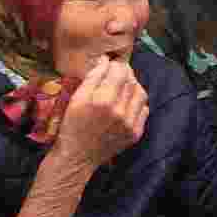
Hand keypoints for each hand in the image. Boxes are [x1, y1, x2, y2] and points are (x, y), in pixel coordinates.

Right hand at [52, 55, 148, 169]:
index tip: (110, 63)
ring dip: (134, 86)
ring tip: (123, 86)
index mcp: (103, 101)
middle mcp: (120, 112)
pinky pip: (144, 110)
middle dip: (125, 73)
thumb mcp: (76, 99)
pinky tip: (127, 102)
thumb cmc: (72, 125)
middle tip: (117, 72)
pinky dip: (137, 102)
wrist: (77, 156)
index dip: (116, 65)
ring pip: (141, 94)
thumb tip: (105, 60)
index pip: (119, 72)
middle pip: (131, 82)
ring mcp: (130, 124)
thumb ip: (93, 78)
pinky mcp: (136, 134)